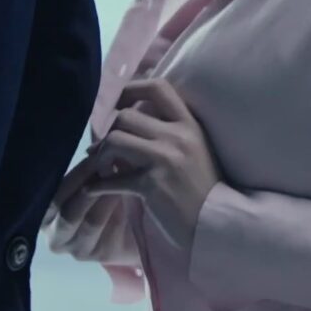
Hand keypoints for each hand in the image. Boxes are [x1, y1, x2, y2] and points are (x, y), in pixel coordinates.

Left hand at [54, 79, 222, 249]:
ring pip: (115, 139)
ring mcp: (165, 159)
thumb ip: (170, 132)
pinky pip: (112, 178)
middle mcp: (178, 136)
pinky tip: (93, 190)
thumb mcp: (195, 149)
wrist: (217, 223)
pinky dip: (97, 185)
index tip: (118, 104)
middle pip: (125, 116)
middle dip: (109, 133)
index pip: (158, 87)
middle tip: (105, 151)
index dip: (131, 89)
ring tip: (102, 169)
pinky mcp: (152, 185)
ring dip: (101, 155)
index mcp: (189, 124)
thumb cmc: (203, 187)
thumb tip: (127, 120)